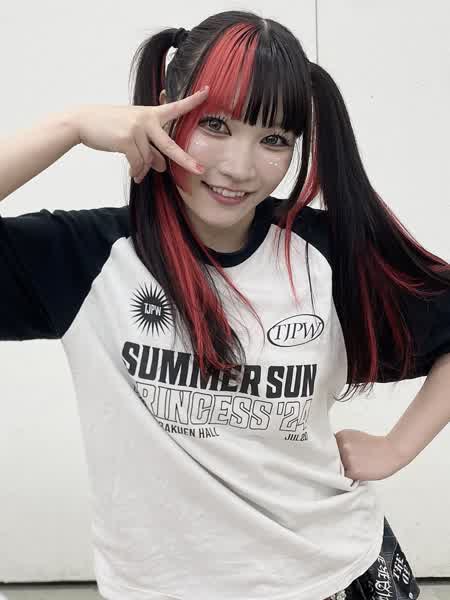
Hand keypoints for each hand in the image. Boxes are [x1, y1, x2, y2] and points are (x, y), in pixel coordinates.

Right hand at [71, 86, 208, 181]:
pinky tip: (134, 175)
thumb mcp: (133, 134)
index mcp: (151, 114)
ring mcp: (137, 128)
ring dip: (142, 169)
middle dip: (185, 159)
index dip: (192, 101)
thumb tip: (163, 166)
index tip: (208, 92)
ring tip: (137, 173)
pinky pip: (137, 163)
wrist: (83, 122)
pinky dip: (136, 171)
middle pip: (169, 145)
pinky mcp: (126, 139)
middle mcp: (146, 119)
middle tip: (199, 169)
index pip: (175, 107)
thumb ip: (151, 148)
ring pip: (147, 160)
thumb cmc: (110, 127)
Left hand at [334, 429, 405, 480]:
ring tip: (356, 466)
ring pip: (337, 469)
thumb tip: (331, 450)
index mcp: (341, 436)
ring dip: (343, 470)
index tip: (334, 457)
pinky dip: (350, 477)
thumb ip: (341, 442)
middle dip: (336, 462)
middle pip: (330, 459)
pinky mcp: (353, 471)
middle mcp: (343, 446)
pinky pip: (345, 478)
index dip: (331, 454)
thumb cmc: (374, 445)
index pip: (326, 447)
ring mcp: (347, 458)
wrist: (390, 451)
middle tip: (348, 463)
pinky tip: (358, 472)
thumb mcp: (354, 436)